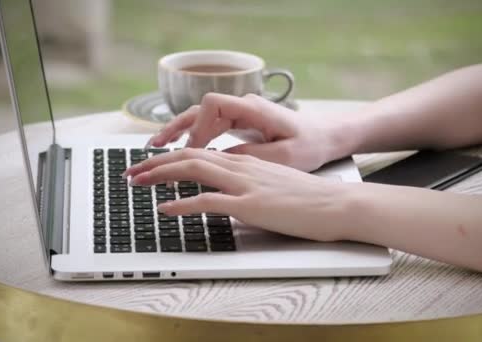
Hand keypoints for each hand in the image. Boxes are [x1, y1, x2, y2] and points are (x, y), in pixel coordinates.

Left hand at [124, 148, 354, 241]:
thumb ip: (251, 187)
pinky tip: (165, 209)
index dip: (171, 158)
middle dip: (155, 163)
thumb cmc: (311, 199)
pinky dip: (182, 204)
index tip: (152, 166)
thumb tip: (231, 198)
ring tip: (137, 183)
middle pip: (189, 156)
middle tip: (132, 172)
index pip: (201, 153)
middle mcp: (242, 167)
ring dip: (160, 176)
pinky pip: (208, 201)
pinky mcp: (250, 205)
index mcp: (247, 162)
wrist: (337, 204)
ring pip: (193, 170)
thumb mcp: (275, 185)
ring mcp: (245, 184)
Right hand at [146, 92, 349, 171]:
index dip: (197, 126)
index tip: (191, 149)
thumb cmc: (311, 144)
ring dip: (179, 133)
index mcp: (254, 108)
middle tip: (153, 149)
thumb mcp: (284, 156)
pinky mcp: (242, 123)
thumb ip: (249, 157)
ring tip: (156, 148)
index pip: (213, 105)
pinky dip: (194, 137)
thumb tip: (217, 161)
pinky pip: (211, 127)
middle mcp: (243, 106)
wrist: (328, 137)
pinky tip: (182, 151)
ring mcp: (241, 113)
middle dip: (175, 130)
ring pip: (201, 118)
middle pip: (199, 110)